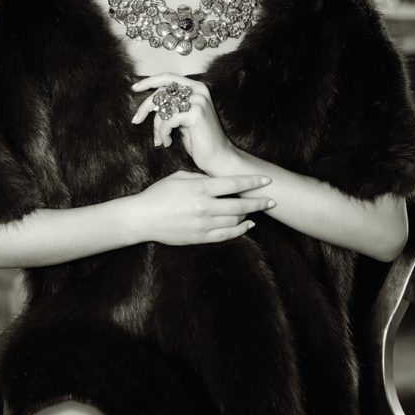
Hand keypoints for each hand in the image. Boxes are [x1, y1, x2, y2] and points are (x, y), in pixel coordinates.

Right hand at [130, 170, 273, 245]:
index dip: (253, 182)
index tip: (266, 180)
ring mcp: (203, 224)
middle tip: (271, 200)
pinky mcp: (199, 237)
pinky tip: (248, 226)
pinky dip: (240, 231)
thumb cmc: (159, 193)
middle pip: (240, 205)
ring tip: (258, 210)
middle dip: (258, 202)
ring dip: (250, 215)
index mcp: (200, 188)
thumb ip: (201, 177)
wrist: (142, 218)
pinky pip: (226, 236)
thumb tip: (219, 179)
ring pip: (235, 221)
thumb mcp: (179, 176)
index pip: (233, 184)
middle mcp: (204, 206)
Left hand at [131, 73, 234, 173]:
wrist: (218, 158)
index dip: (150, 81)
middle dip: (145, 108)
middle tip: (136, 120)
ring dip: (157, 127)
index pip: (169, 78)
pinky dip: (163, 133)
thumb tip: (150, 103)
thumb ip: (172, 106)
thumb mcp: (183, 118)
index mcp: (197, 88)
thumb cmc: (199, 140)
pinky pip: (167, 120)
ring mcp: (198, 100)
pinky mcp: (196, 113)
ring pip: (163, 108)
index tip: (135, 88)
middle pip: (162, 92)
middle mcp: (198, 90)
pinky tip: (167, 142)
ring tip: (160, 139)